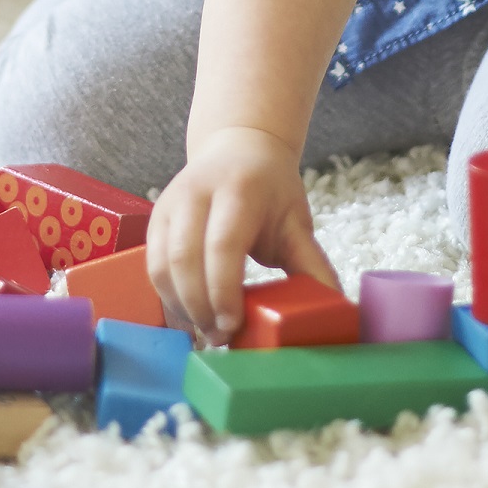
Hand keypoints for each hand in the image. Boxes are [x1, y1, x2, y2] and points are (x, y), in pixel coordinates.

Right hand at [146, 125, 338, 345]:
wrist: (238, 149)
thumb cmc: (271, 191)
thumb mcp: (297, 222)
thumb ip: (312, 266)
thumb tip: (335, 310)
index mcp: (238, 191)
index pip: (222, 245)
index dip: (224, 290)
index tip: (234, 325)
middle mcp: (196, 193)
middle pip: (185, 259)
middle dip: (200, 307)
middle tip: (220, 337)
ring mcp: (169, 204)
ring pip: (161, 265)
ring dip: (181, 307)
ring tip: (206, 330)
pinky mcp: (154, 219)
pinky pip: (152, 266)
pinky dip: (169, 297)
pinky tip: (190, 315)